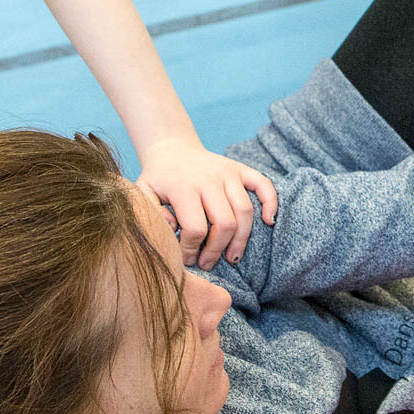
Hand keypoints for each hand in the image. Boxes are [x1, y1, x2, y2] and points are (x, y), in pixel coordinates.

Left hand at [134, 136, 279, 268]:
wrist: (172, 149)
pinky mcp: (241, 170)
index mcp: (183, 187)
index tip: (186, 259)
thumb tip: (174, 230)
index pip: (195, 229)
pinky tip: (269, 222)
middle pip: (224, 223)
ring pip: (244, 212)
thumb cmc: (158, 179)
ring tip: (232, 257)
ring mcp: (228, 173)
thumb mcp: (142, 195)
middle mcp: (209, 179)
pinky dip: (271, 203)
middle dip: (217, 250)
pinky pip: (264, 185)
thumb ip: (152, 215)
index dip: (191, 250)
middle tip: (208, 263)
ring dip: (241, 240)